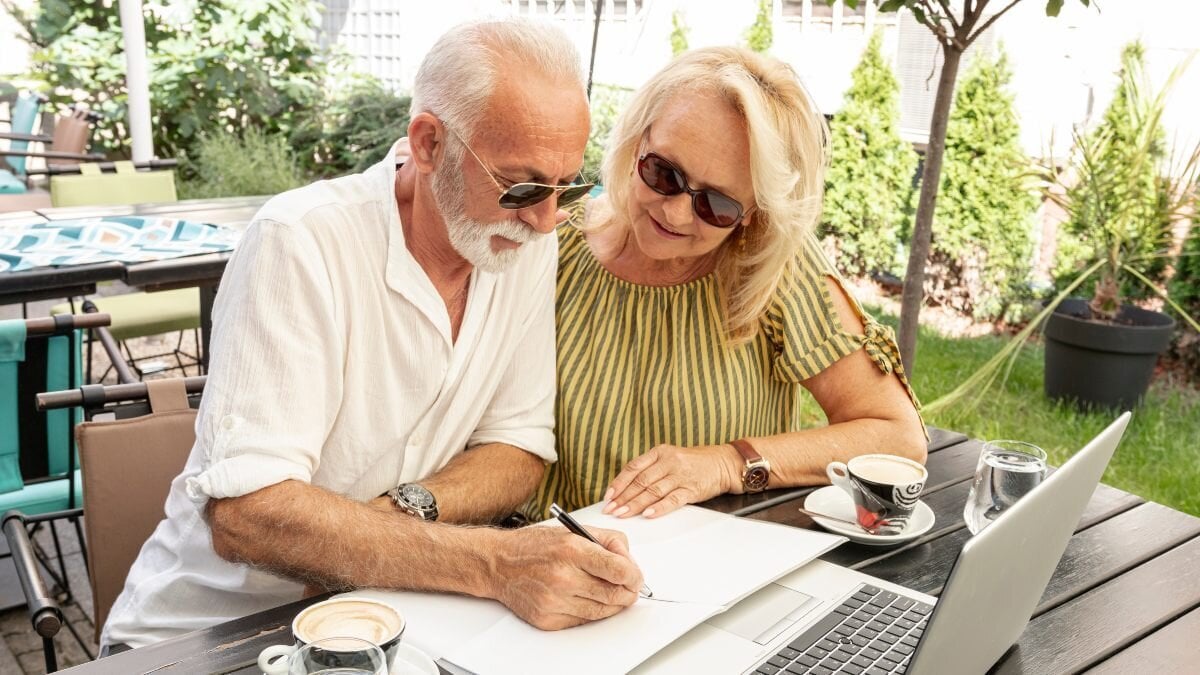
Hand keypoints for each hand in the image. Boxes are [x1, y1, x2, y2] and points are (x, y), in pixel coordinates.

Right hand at [490, 526, 642, 629]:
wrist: (499, 563)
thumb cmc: (535, 545)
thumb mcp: (574, 530)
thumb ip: (608, 541)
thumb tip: (629, 562)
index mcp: (572, 550)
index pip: (618, 570)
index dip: (634, 576)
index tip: (636, 577)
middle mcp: (563, 577)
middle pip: (614, 595)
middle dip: (628, 592)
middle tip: (630, 587)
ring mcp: (554, 601)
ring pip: (601, 611)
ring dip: (612, 604)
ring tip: (611, 592)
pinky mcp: (548, 619)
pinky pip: (583, 621)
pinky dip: (591, 612)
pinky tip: (587, 599)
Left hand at [602, 444, 741, 518]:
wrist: (722, 463)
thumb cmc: (693, 463)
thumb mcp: (669, 458)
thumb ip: (649, 470)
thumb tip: (625, 489)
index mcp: (659, 452)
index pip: (633, 467)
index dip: (619, 482)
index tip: (608, 496)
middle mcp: (669, 462)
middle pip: (641, 481)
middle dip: (623, 497)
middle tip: (611, 509)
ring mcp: (680, 475)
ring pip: (653, 491)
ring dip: (635, 504)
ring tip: (623, 514)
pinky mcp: (691, 489)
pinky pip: (672, 500)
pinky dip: (659, 508)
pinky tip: (647, 514)